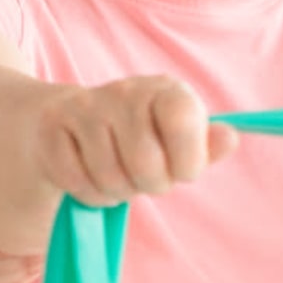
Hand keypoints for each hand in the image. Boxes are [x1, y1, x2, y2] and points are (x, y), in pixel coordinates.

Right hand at [34, 76, 237, 207]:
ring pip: (108, 178)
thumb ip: (205, 146)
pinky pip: (75, 180)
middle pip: (145, 164)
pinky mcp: (52, 125)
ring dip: (115, 192)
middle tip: (144, 178)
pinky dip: (86, 192)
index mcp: (166, 91)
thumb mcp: (177, 142)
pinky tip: (88, 175)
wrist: (73, 121)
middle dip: (148, 185)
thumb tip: (230, 139)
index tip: (182, 170)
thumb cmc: (138, 139)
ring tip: (116, 176)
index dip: (187, 162)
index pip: (184, 123)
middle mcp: (125, 91)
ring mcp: (85, 106)